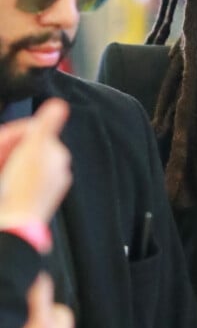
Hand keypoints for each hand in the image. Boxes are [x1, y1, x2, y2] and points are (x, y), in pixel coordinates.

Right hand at [0, 98, 70, 221]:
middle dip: (5, 147)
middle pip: (23, 148)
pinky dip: (5, 174)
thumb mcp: (34, 148)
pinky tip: (2, 180)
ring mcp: (43, 186)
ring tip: (1, 166)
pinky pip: (13, 180)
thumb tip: (60, 104)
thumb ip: (47, 124)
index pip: (31, 132)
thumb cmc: (24, 186)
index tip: (1, 139)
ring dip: (4, 159)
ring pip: (16, 164)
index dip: (10, 133)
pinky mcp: (30, 199)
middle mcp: (55, 170)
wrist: (17, 224)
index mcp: (58, 155)